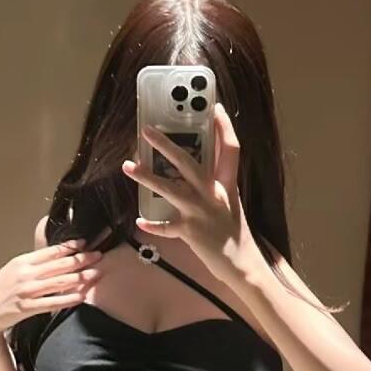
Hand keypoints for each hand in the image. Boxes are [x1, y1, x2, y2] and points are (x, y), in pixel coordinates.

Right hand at [0, 238, 102, 334]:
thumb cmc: (0, 290)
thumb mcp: (14, 270)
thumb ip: (34, 264)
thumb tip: (57, 257)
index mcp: (23, 261)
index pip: (50, 251)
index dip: (70, 247)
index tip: (86, 243)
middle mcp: (25, 274)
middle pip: (59, 265)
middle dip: (81, 259)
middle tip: (99, 256)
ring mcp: (26, 290)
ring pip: (58, 282)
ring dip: (80, 277)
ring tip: (96, 274)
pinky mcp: (26, 307)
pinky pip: (51, 302)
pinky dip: (67, 299)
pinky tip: (81, 297)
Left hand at [121, 103, 265, 286]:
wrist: (242, 264)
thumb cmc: (233, 231)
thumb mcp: (230, 201)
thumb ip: (216, 183)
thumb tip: (199, 164)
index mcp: (227, 184)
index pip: (231, 148)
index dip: (224, 127)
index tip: (216, 107)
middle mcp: (214, 194)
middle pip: (188, 162)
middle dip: (166, 144)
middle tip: (146, 130)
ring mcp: (201, 212)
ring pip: (170, 188)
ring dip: (147, 176)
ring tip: (128, 166)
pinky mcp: (191, 232)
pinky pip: (166, 226)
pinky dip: (153, 224)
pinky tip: (139, 221)